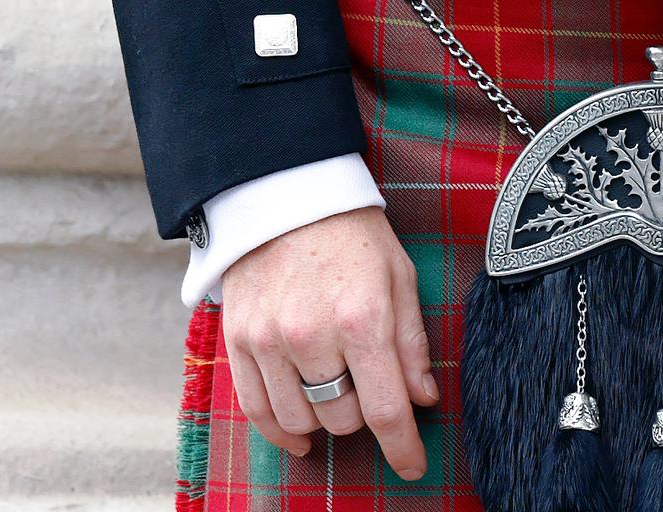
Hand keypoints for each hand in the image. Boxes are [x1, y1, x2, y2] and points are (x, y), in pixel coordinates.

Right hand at [221, 206, 436, 477]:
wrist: (287, 194)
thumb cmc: (354, 234)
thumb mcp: (399, 275)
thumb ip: (411, 340)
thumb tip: (423, 398)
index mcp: (362, 316)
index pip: (384, 407)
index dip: (402, 447)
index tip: (413, 467)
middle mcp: (313, 334)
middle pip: (343, 417)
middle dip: (363, 412)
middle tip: (368, 385)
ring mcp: (270, 341)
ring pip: (301, 421)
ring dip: (323, 419)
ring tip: (335, 393)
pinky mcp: (239, 342)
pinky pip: (258, 412)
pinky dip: (281, 432)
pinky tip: (299, 435)